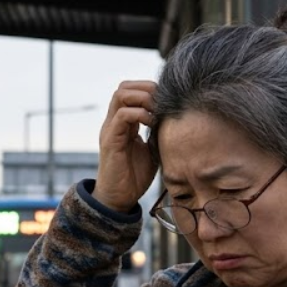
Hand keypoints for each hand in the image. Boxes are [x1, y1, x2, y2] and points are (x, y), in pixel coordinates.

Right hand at [94, 81, 158, 211]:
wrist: (119, 199)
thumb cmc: (135, 177)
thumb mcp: (152, 149)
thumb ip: (157, 133)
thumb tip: (176, 119)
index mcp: (123, 122)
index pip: (131, 91)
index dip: (149, 89)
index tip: (166, 100)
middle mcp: (113, 122)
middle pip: (124, 87)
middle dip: (146, 88)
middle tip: (162, 101)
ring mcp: (110, 129)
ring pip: (121, 95)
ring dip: (143, 98)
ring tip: (157, 110)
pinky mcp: (110, 140)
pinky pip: (122, 116)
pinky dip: (140, 114)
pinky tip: (152, 123)